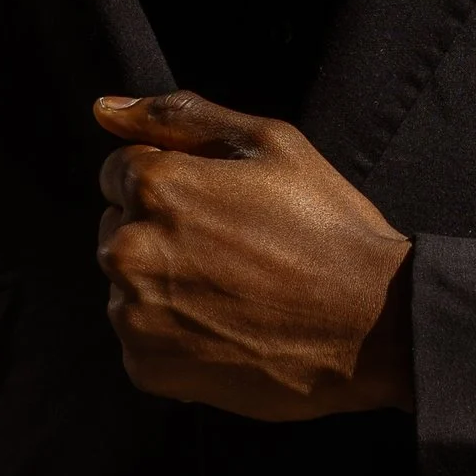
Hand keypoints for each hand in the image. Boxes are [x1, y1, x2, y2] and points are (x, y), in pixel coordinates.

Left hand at [93, 91, 415, 420]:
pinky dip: (171, 336)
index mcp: (154, 185)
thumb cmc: (326, 227)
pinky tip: (225, 328)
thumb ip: (180, 116)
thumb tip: (104, 109)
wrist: (371, 326)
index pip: (119, 172)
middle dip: (161, 233)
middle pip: (118, 229)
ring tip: (233, 292)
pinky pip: (138, 339)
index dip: (173, 184)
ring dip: (163, 285)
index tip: (220, 208)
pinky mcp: (146, 366)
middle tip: (234, 251)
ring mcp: (133, 313)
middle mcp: (129, 249)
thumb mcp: (270, 143)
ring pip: (126, 286)